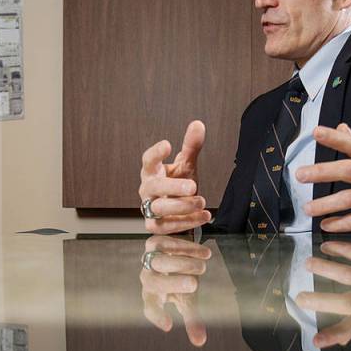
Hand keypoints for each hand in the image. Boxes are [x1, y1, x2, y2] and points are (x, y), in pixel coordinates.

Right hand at [138, 120, 210, 234]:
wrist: (177, 212)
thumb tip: (198, 124)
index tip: (168, 145)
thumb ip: (191, 146)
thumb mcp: (186, 165)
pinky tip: (203, 216)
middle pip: (153, 187)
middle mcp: (147, 190)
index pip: (148, 160)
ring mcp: (149, 209)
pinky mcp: (155, 226)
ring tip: (201, 202)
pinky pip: (167, 226)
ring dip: (182, 206)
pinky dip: (186, 222)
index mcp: (152, 171)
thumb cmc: (177, 185)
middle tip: (192, 186)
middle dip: (173, 187)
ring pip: (159, 208)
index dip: (156, 153)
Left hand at [139, 235, 210, 346]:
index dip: (157, 316)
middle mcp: (147, 277)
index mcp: (152, 296)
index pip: (150, 308)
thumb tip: (200, 343)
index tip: (169, 326)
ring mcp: (149, 258)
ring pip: (162, 260)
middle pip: (154, 282)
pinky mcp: (155, 241)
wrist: (176, 254)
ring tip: (203, 266)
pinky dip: (189, 248)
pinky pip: (170, 244)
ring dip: (184, 263)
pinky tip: (205, 253)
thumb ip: (192, 320)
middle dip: (174, 283)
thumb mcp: (187, 300)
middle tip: (194, 285)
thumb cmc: (179, 281)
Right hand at [296, 238, 350, 346]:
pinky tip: (326, 247)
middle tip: (299, 298)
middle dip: (321, 301)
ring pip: (350, 276)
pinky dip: (339, 250)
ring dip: (326, 269)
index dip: (335, 335)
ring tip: (308, 264)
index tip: (315, 341)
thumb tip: (341, 343)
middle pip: (347, 303)